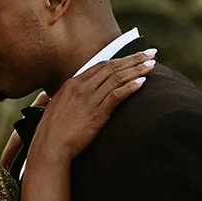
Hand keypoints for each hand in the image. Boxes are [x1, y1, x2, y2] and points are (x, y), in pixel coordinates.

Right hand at [33, 49, 155, 163]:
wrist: (50, 146)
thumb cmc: (53, 131)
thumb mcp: (59, 106)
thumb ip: (72, 97)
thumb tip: (82, 94)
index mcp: (72, 83)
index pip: (101, 65)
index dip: (120, 59)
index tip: (134, 56)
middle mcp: (81, 87)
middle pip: (112, 67)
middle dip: (133, 59)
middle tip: (151, 53)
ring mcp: (89, 99)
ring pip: (117, 78)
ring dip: (136, 70)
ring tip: (151, 65)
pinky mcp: (97, 113)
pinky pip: (116, 95)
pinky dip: (130, 87)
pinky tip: (142, 82)